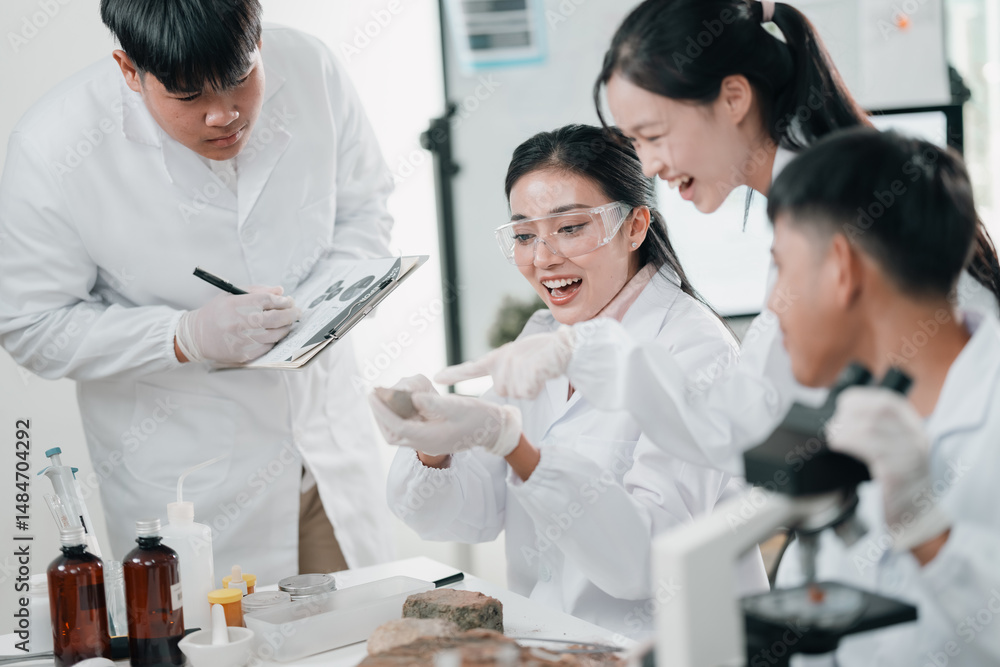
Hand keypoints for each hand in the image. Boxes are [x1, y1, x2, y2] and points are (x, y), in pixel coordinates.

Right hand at [175, 286, 300, 363]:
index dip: (284, 300)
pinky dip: (275, 339)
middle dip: (292, 313)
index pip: (270, 300)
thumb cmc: (217, 312)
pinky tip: (275, 333)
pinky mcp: (246, 354)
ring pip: (277, 334)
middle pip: (278, 317)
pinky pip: (269, 346)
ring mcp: (245, 340)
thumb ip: (258, 291)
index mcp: (239, 305)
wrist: (197, 336)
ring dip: (286, 327)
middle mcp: (243, 323)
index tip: (289, 300)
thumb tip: (280, 291)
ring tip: (288, 322)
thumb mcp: (232, 294)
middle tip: (297, 312)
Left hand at [369, 389, 521, 457]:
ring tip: (385, 396)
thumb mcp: (457, 406)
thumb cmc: (477, 417)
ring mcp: (427, 442)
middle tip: (374, 395)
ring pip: (397, 433)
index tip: (371, 394)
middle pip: (392, 434)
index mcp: (430, 439)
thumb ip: (434, 403)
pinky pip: (407, 428)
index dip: (382, 411)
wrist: (492, 429)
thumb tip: (412, 398)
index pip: (397, 427)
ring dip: (388, 416)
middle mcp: (425, 443)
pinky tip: (401, 401)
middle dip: (380, 415)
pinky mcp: (429, 436)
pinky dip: (399, 416)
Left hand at [434, 327, 574, 398]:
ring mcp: (515, 363)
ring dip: (530, 387)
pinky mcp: (528, 369)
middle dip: (518, 387)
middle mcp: (503, 359)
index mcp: (499, 357)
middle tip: (531, 372)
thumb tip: (502, 388)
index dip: (455, 373)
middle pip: (503, 391)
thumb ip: (506, 372)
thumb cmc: (545, 354)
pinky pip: (528, 392)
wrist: (567, 346)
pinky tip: (544, 373)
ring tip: (539, 370)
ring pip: (517, 393)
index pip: (473, 368)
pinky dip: (538, 386)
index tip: (437, 377)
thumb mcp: (519, 359)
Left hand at [826, 386, 950, 551]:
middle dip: (850, 412)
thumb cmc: (901, 484)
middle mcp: (918, 440)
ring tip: (832, 436)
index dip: (861, 399)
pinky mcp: (897, 475)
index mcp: (916, 430)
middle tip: (833, 425)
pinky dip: (849, 443)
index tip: (842, 405)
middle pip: (881, 411)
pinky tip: (837, 445)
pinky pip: (871, 452)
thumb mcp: (896, 451)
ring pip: (872, 429)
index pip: (889, 402)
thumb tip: (842, 415)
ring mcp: (910, 457)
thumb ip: (879, 432)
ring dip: (844, 429)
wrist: (918, 519)